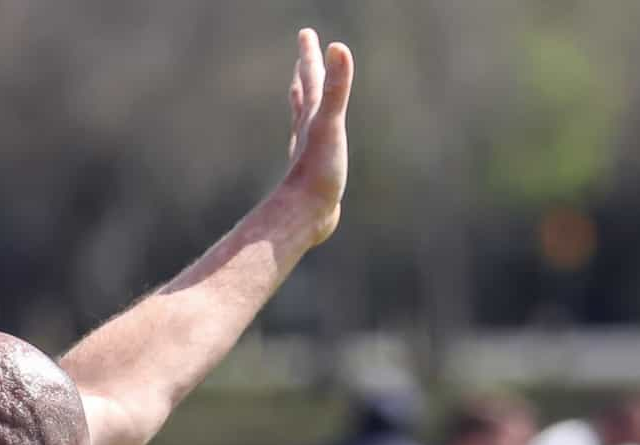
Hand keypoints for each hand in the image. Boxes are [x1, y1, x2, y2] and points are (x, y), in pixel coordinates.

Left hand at [274, 31, 353, 243]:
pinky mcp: (315, 174)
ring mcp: (309, 153)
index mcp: (312, 117)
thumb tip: (338, 46)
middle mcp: (306, 132)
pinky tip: (315, 147)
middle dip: (304, 74)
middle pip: (303, 96)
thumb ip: (336, 87)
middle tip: (302, 58)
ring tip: (302, 98)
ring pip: (304, 122)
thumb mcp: (331, 124)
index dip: (309, 54)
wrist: (304, 217)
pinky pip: (314, 150)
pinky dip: (313, 140)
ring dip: (304, 106)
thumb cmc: (318, 172)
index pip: (310, 77)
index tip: (305, 33)